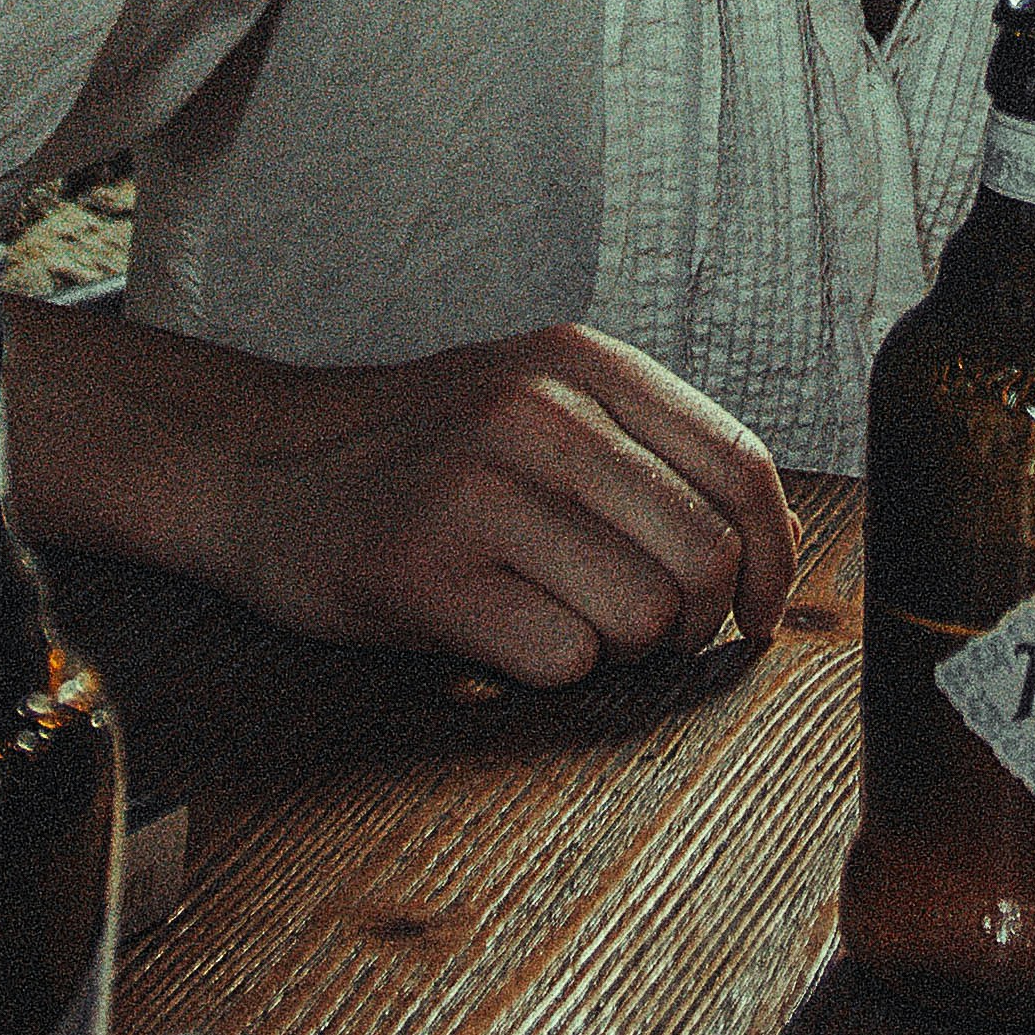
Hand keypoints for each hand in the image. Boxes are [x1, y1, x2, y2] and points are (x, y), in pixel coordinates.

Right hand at [180, 324, 798, 683]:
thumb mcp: (540, 400)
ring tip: (560, 624)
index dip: (776, 559)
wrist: (258, 466)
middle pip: (705, 556)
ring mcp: (479, 486)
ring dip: (619, 649)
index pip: (741, 466)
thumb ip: (649, 449)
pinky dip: (545, 670)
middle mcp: (538, 410)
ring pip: (642, 614)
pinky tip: (498, 636)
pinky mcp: (427, 568)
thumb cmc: (420, 455)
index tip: (765, 615)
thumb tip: (773, 550)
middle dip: (692, 621)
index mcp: (583, 363)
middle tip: (641, 633)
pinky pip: (561, 659)